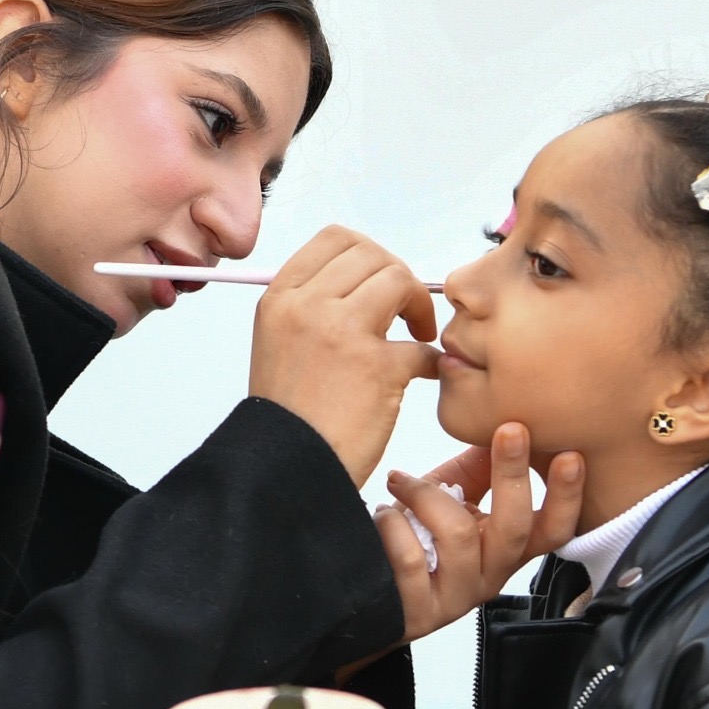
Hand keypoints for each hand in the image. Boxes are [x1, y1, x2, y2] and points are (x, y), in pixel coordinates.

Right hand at [248, 225, 440, 486]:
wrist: (285, 469)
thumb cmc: (288, 414)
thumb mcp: (277, 342)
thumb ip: (312, 307)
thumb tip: (364, 283)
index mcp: (281, 297)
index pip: (335, 239)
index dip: (369, 255)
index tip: (378, 281)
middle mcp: (308, 306)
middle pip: (373, 255)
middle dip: (398, 278)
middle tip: (405, 312)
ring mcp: (342, 333)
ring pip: (399, 282)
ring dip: (419, 306)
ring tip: (416, 336)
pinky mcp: (378, 368)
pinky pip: (422, 345)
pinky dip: (430, 358)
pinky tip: (423, 373)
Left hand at [373, 423, 584, 641]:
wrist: (366, 587)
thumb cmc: (413, 536)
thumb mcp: (451, 496)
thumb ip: (480, 467)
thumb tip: (506, 422)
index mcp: (505, 549)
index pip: (554, 530)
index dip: (568, 497)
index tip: (570, 454)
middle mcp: (491, 577)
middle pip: (516, 529)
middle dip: (514, 474)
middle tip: (508, 430)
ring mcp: (457, 598)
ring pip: (458, 534)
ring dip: (424, 496)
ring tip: (399, 484)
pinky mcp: (420, 611)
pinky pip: (412, 554)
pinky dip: (392, 522)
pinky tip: (382, 517)